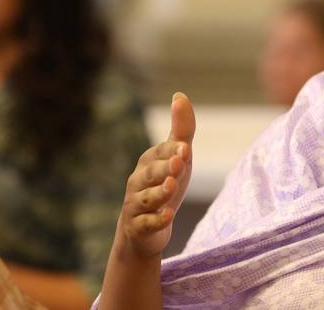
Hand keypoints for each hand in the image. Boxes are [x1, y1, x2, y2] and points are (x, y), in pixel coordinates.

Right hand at [119, 91, 194, 257]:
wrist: (145, 229)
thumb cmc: (164, 185)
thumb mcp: (177, 158)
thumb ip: (181, 129)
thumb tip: (180, 94)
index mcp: (148, 162)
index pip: (161, 153)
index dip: (173, 151)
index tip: (186, 149)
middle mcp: (138, 181)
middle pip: (151, 174)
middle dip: (165, 169)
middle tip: (180, 163)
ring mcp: (136, 205)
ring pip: (147, 198)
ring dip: (160, 193)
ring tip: (172, 186)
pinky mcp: (139, 228)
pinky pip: (146, 224)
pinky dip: (157, 220)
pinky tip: (168, 216)